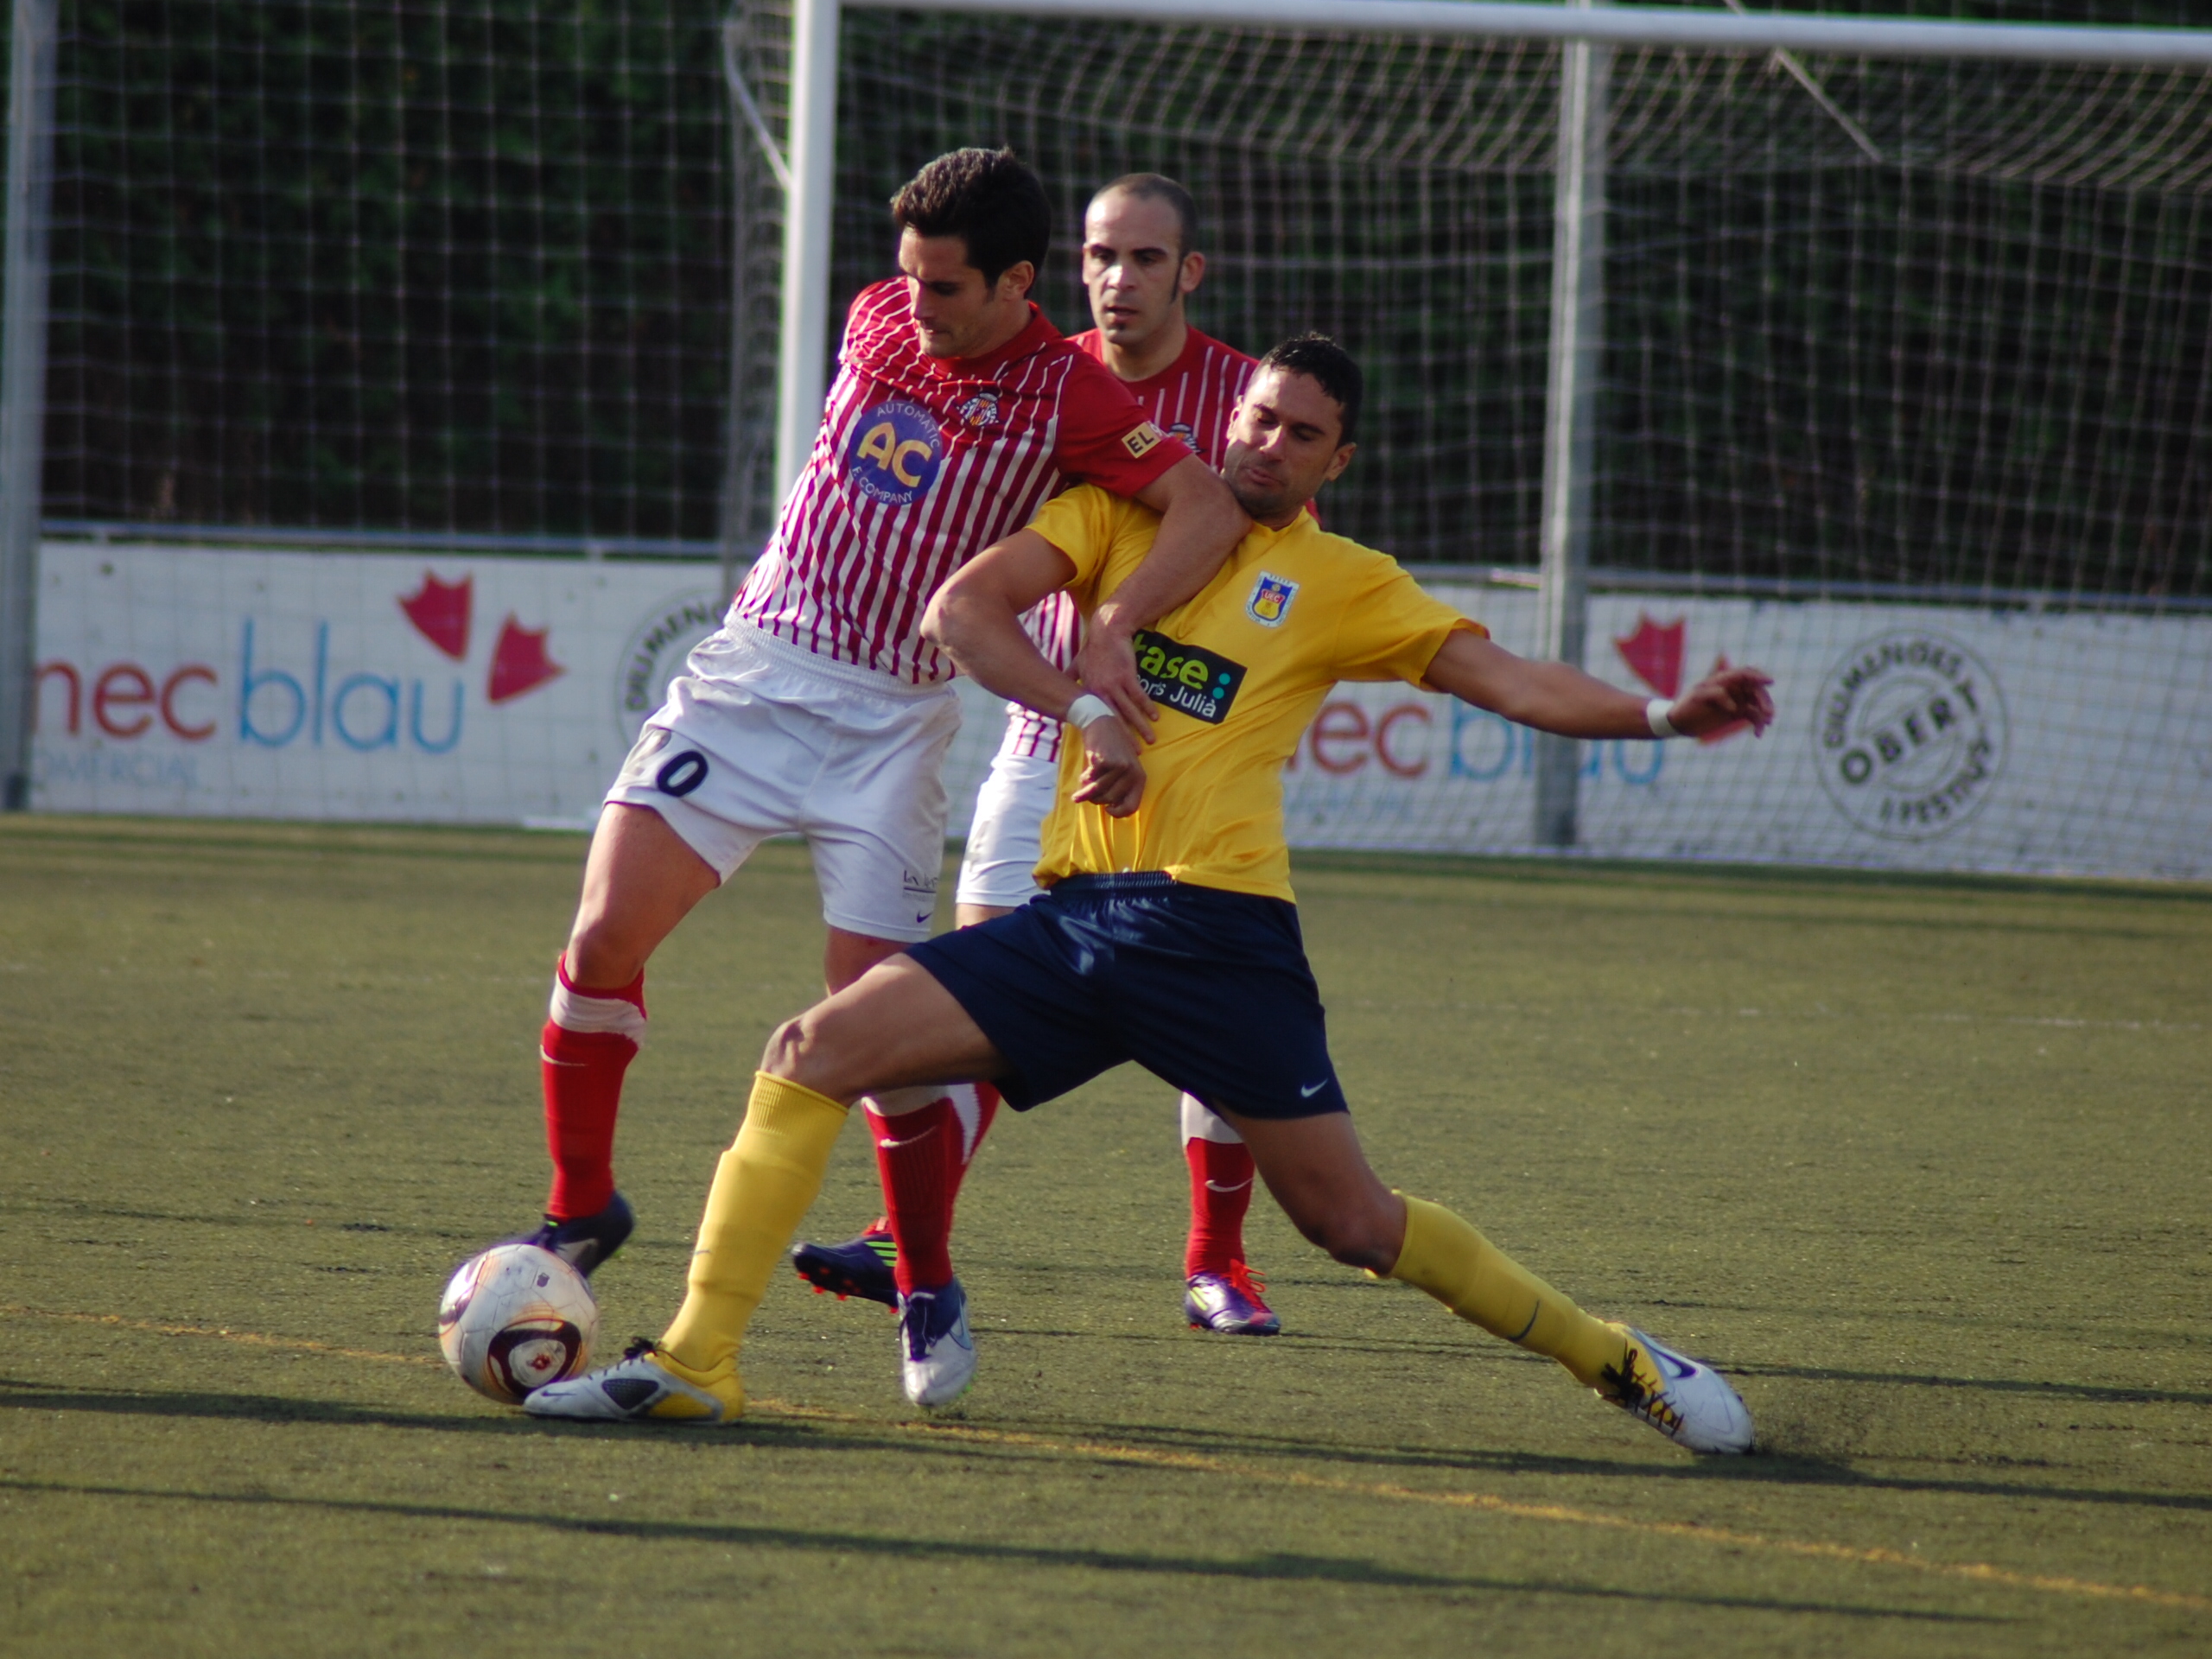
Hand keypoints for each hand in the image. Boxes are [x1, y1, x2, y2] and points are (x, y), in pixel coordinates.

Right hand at [1070, 713, 1146, 816]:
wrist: (1102, 723)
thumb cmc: (1110, 750)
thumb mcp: (1122, 768)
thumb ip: (1120, 788)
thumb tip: (1111, 809)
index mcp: (1140, 778)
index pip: (1132, 807)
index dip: (1118, 813)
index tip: (1107, 810)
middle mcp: (1133, 773)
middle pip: (1110, 800)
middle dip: (1096, 799)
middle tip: (1087, 794)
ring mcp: (1120, 767)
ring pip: (1098, 792)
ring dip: (1086, 792)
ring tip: (1079, 791)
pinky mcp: (1105, 761)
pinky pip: (1090, 780)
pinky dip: (1084, 779)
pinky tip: (1083, 773)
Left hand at [1074, 609, 1158, 744]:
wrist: (1107, 631)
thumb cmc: (1093, 648)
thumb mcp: (1078, 664)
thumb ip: (1070, 677)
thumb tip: (1056, 685)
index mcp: (1089, 692)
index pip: (1096, 718)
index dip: (1103, 735)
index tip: (1108, 749)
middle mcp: (1101, 691)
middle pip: (1113, 719)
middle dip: (1124, 738)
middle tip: (1131, 755)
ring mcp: (1115, 684)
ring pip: (1129, 710)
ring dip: (1140, 726)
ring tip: (1150, 740)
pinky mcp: (1128, 675)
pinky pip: (1139, 695)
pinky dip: (1148, 707)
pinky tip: (1155, 717)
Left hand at [1668, 663, 1775, 738]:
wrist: (1679, 722)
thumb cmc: (1686, 706)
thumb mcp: (1697, 697)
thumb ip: (1716, 695)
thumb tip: (1735, 707)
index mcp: (1723, 679)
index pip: (1745, 674)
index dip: (1758, 676)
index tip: (1770, 682)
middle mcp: (1733, 688)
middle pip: (1755, 690)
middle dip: (1764, 700)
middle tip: (1769, 713)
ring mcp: (1736, 700)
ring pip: (1757, 704)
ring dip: (1764, 713)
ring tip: (1766, 724)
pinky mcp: (1737, 713)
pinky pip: (1753, 716)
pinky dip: (1758, 724)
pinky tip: (1758, 734)